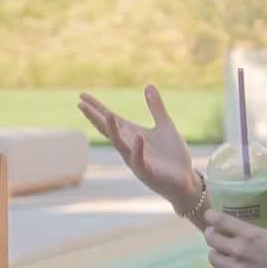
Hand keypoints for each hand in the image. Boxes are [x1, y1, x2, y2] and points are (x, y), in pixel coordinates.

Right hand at [78, 85, 198, 211]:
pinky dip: (138, 149)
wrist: (185, 182)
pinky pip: (140, 160)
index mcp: (132, 136)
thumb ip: (156, 107)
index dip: (96, 108)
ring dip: (113, 130)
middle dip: (95, 118)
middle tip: (81, 105)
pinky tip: (139, 137)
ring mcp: (136, 160)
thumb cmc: (173, 156)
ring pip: (120, 145)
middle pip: (108, 131)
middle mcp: (130, 147)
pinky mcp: (148, 172)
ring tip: (108, 114)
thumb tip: (148, 85)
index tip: (82, 96)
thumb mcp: (165, 126)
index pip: (110, 120)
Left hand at [202, 209, 266, 267]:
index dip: (211, 216)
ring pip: (213, 259)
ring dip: (215, 253)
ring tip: (221, 253)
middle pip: (211, 239)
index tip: (210, 215)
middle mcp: (239, 251)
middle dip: (211, 234)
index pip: (220, 221)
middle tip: (215, 234)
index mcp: (250, 234)